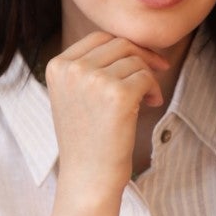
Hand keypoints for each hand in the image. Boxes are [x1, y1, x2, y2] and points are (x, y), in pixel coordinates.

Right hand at [44, 32, 169, 202]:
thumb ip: (91, 67)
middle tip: (157, 73)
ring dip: (149, 77)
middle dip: (143, 57)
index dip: (125, 46)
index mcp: (57, 66)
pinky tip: (151, 105)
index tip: (141, 59)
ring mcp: (94, 80)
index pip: (99, 38)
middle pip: (121, 44)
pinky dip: (155, 89)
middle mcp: (73, 69)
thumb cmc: (87, 140)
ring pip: (136, 61)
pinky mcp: (118, 94)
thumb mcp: (76, 95)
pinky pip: (147, 77)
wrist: (88, 178)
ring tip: (147, 100)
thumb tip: (130, 43)